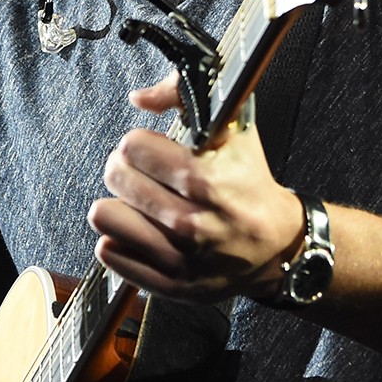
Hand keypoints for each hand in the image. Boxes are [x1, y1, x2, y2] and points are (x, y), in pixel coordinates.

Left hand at [87, 75, 302, 302]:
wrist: (277, 245)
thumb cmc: (250, 184)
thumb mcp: (233, 129)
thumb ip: (185, 96)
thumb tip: (140, 97)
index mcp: (205, 180)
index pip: (133, 146)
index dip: (140, 143)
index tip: (151, 150)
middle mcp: (191, 222)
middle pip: (116, 176)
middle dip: (126, 169)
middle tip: (143, 175)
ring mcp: (179, 258)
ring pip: (105, 216)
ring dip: (118, 203)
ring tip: (139, 203)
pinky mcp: (168, 285)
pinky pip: (110, 252)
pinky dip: (119, 237)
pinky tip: (142, 230)